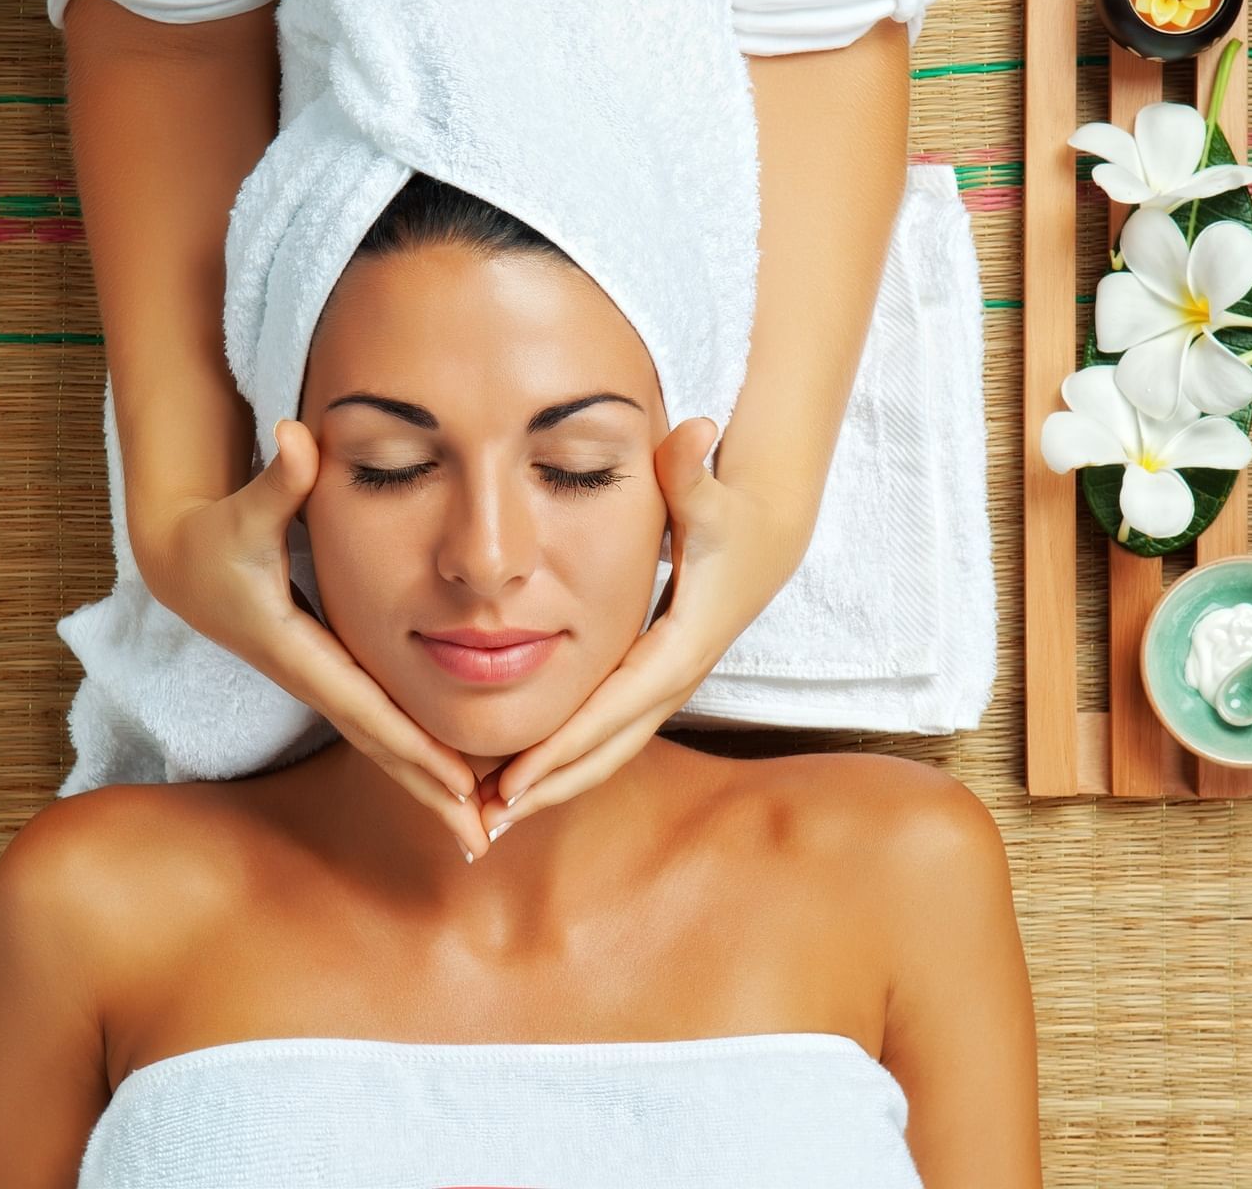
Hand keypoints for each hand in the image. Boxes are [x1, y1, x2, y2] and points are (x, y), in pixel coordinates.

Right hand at [134, 419, 493, 859]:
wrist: (183, 564)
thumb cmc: (216, 535)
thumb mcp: (244, 508)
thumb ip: (277, 479)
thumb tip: (296, 437)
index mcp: (301, 650)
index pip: (369, 708)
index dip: (414, 748)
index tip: (457, 786)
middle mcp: (317, 676)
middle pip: (383, 746)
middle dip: (431, 793)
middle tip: (483, 839)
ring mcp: (326, 681)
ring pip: (385, 744)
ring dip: (429, 787)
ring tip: (480, 827)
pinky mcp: (333, 674)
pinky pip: (383, 725)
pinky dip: (417, 757)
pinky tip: (456, 780)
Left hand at [472, 416, 808, 846]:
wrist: (767, 534)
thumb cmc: (731, 512)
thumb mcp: (712, 492)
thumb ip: (694, 470)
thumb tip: (697, 430)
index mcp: (679, 645)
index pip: (612, 710)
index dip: (562, 748)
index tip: (512, 782)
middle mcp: (671, 677)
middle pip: (605, 751)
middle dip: (547, 789)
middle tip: (484, 822)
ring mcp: (663, 685)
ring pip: (605, 752)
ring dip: (551, 786)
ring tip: (489, 815)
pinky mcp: (651, 682)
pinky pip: (605, 734)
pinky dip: (565, 762)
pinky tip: (519, 778)